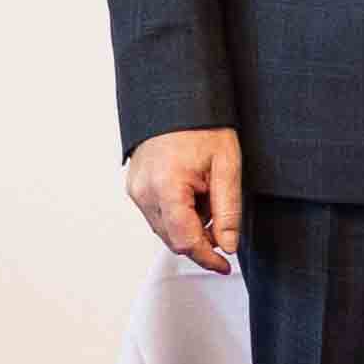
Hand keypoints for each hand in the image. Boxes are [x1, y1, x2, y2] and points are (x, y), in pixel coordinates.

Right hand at [124, 127, 243, 272]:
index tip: (224, 264)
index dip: (207, 257)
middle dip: (201, 240)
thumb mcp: (226, 166)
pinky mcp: (135, 187)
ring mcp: (136, 189)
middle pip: (173, 239)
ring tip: (207, 197)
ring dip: (189, 225)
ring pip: (165, 229)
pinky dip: (178, 213)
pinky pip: (157, 214)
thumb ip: (227, 211)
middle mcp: (144, 191)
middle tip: (223, 223)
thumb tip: (227, 245)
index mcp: (166, 186)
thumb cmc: (202, 126)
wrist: (176, 99)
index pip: (185, 241)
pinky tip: (193, 193)